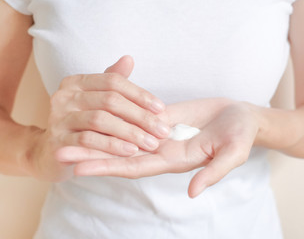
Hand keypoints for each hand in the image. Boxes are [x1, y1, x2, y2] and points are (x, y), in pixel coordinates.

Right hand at [29, 55, 169, 180]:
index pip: (113, 81)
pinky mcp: (57, 142)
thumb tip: (129, 59)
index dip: (139, 94)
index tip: (161, 108)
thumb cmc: (81, 124)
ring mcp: (58, 119)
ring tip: (151, 143)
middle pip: (110, 100)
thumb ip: (111, 82)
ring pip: (100, 120)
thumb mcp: (96, 101)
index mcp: (76, 82)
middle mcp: (64, 96)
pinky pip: (88, 141)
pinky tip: (130, 152)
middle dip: (140, 116)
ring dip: (129, 132)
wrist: (52, 153)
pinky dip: (111, 146)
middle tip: (162, 131)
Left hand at [74, 101, 259, 197]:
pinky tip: (97, 112)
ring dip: (97, 133)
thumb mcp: (232, 154)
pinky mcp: (162, 116)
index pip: (135, 166)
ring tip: (69, 130)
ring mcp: (160, 133)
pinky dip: (116, 116)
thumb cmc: (242, 136)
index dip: (108, 167)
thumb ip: (212, 172)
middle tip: (59, 151)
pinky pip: (134, 115)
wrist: (244, 117)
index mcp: (174, 160)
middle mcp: (161, 149)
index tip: (79, 168)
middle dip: (91, 153)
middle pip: (120, 152)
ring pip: (122, 134)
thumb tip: (192, 193)